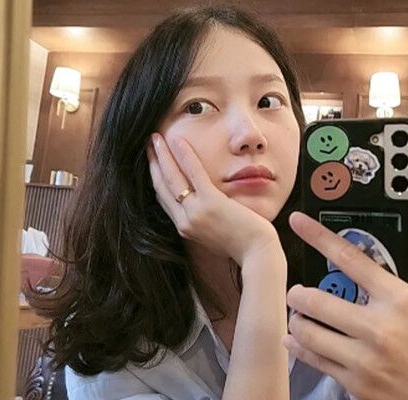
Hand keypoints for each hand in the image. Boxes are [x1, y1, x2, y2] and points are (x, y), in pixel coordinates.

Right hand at [147, 133, 278, 265]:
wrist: (258, 254)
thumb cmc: (244, 245)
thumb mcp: (217, 234)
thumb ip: (206, 221)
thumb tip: (206, 209)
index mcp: (186, 228)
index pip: (164, 199)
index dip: (156, 177)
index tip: (153, 161)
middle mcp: (185, 221)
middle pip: (162, 187)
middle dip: (154, 163)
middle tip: (149, 144)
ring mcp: (196, 213)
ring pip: (171, 178)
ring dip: (162, 155)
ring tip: (155, 137)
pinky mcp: (211, 203)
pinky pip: (193, 173)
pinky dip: (184, 155)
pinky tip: (178, 140)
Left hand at [283, 212, 407, 399]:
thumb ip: (401, 286)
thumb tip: (373, 268)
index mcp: (400, 301)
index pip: (350, 258)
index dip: (318, 236)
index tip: (299, 223)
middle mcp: (379, 328)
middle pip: (317, 299)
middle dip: (298, 293)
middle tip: (296, 292)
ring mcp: (365, 358)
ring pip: (308, 331)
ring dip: (297, 319)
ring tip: (298, 315)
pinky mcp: (356, 383)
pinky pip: (314, 360)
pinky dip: (299, 346)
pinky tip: (296, 340)